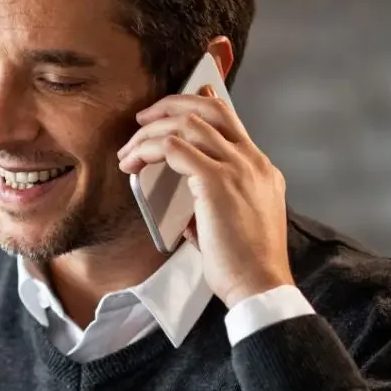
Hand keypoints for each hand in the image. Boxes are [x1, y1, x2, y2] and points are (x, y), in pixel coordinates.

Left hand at [118, 85, 294, 306]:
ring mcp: (237, 167)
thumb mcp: (237, 222)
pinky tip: (133, 163)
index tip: (169, 111)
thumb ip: (215, 204)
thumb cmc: (246, 264)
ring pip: (187, 124)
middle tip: (143, 119)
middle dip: (170, 105)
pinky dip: (148, 150)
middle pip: (210, 108)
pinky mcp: (216, 181)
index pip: (229, 119)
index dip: (196, 105)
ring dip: (150, 132)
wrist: (260, 284)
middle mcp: (252, 161)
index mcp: (260, 169)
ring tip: (129, 150)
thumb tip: (189, 206)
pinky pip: (174, 148)